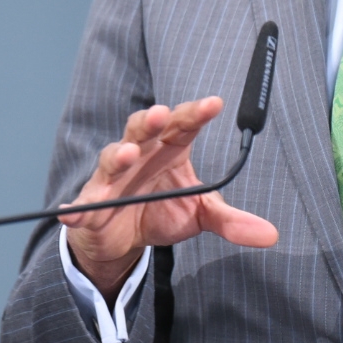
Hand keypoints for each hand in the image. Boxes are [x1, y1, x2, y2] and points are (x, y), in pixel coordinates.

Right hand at [60, 96, 278, 299]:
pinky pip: (83, 204)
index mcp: (170, 149)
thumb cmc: (163, 210)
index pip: (185, 125)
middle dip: (152, 121)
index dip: (197, 113)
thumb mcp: (200, 214)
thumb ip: (231, 220)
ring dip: (118, 154)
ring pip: (113, 158)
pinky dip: (76, 207)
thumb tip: (270, 236)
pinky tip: (71, 211)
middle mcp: (140, 155)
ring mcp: (113, 178)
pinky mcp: (92, 204)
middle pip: (144, 130)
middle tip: (163, 115)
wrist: (124, 238)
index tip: (215, 104)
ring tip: (127, 153)